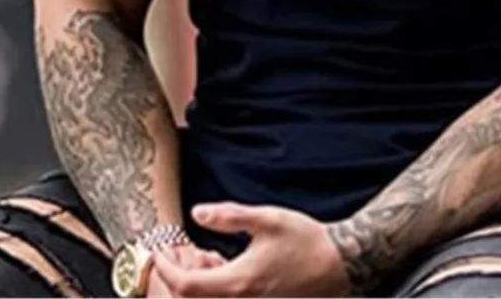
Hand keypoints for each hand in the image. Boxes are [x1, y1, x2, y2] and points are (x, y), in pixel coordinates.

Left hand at [153, 203, 350, 296]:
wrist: (339, 264)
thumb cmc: (305, 240)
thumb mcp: (267, 219)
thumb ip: (230, 216)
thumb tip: (197, 213)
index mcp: (239, 282)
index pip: (186, 287)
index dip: (167, 269)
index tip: (161, 250)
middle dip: (178, 277)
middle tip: (177, 252)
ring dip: (196, 283)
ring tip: (205, 255)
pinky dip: (214, 286)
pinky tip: (223, 265)